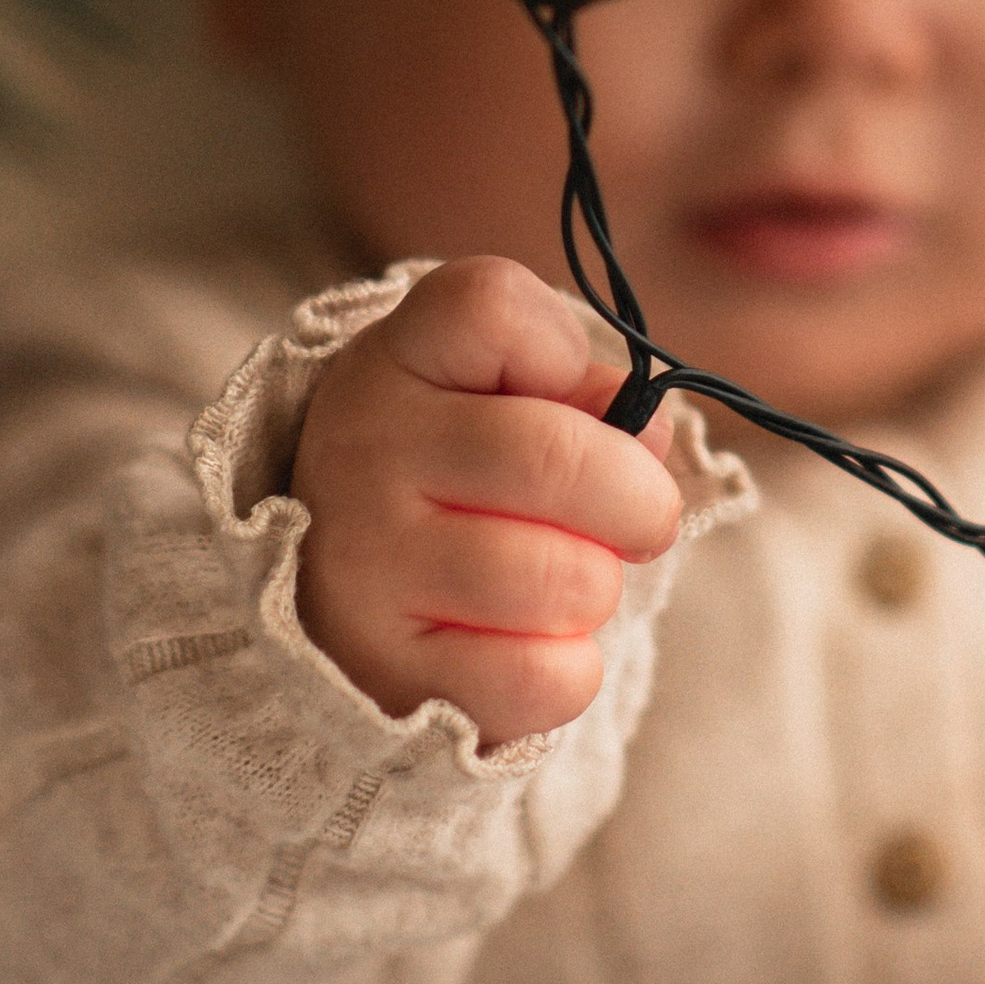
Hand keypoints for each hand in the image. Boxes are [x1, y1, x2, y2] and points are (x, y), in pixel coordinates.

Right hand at [291, 258, 683, 748]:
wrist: (337, 606)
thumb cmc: (452, 482)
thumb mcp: (496, 403)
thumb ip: (582, 396)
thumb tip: (647, 435)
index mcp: (393, 362)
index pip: (489, 305)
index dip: (561, 347)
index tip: (562, 391)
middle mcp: (364, 452)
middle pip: (556, 457)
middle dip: (638, 500)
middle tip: (639, 518)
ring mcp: (366, 567)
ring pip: (565, 579)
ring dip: (598, 588)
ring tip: (564, 583)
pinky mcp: (391, 673)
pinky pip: (544, 678)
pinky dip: (569, 669)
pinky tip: (531, 645)